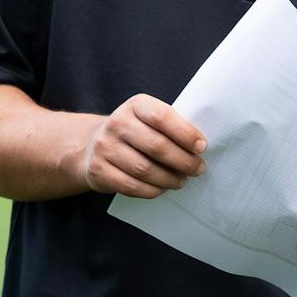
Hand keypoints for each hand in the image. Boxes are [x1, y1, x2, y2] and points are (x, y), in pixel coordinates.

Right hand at [78, 94, 206, 198]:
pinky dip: (152, 190)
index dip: (185, 133)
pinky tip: (162, 188)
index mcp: (135, 105)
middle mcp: (117, 122)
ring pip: (145, 169)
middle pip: (157, 146)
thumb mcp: (149, 119)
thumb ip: (171, 127)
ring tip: (181, 180)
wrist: (94, 145)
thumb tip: (198, 147)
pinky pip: (131, 186)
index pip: (162, 117)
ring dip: (169, 179)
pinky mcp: (98, 170)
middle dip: (183, 161)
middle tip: (198, 169)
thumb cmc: (135, 133)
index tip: (202, 147)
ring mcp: (105, 146)